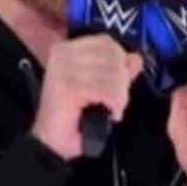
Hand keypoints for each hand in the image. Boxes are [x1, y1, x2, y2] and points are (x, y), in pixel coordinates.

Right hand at [31, 35, 142, 159]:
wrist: (52, 142)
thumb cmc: (72, 116)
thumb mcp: (99, 87)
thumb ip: (118, 70)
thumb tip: (135, 58)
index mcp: (66, 49)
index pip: (106, 43)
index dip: (119, 62)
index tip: (117, 82)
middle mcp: (62, 55)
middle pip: (113, 57)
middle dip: (121, 83)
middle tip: (113, 100)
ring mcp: (63, 71)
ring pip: (113, 75)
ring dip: (119, 97)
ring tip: (110, 108)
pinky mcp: (67, 88)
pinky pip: (107, 91)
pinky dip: (113, 105)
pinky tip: (108, 113)